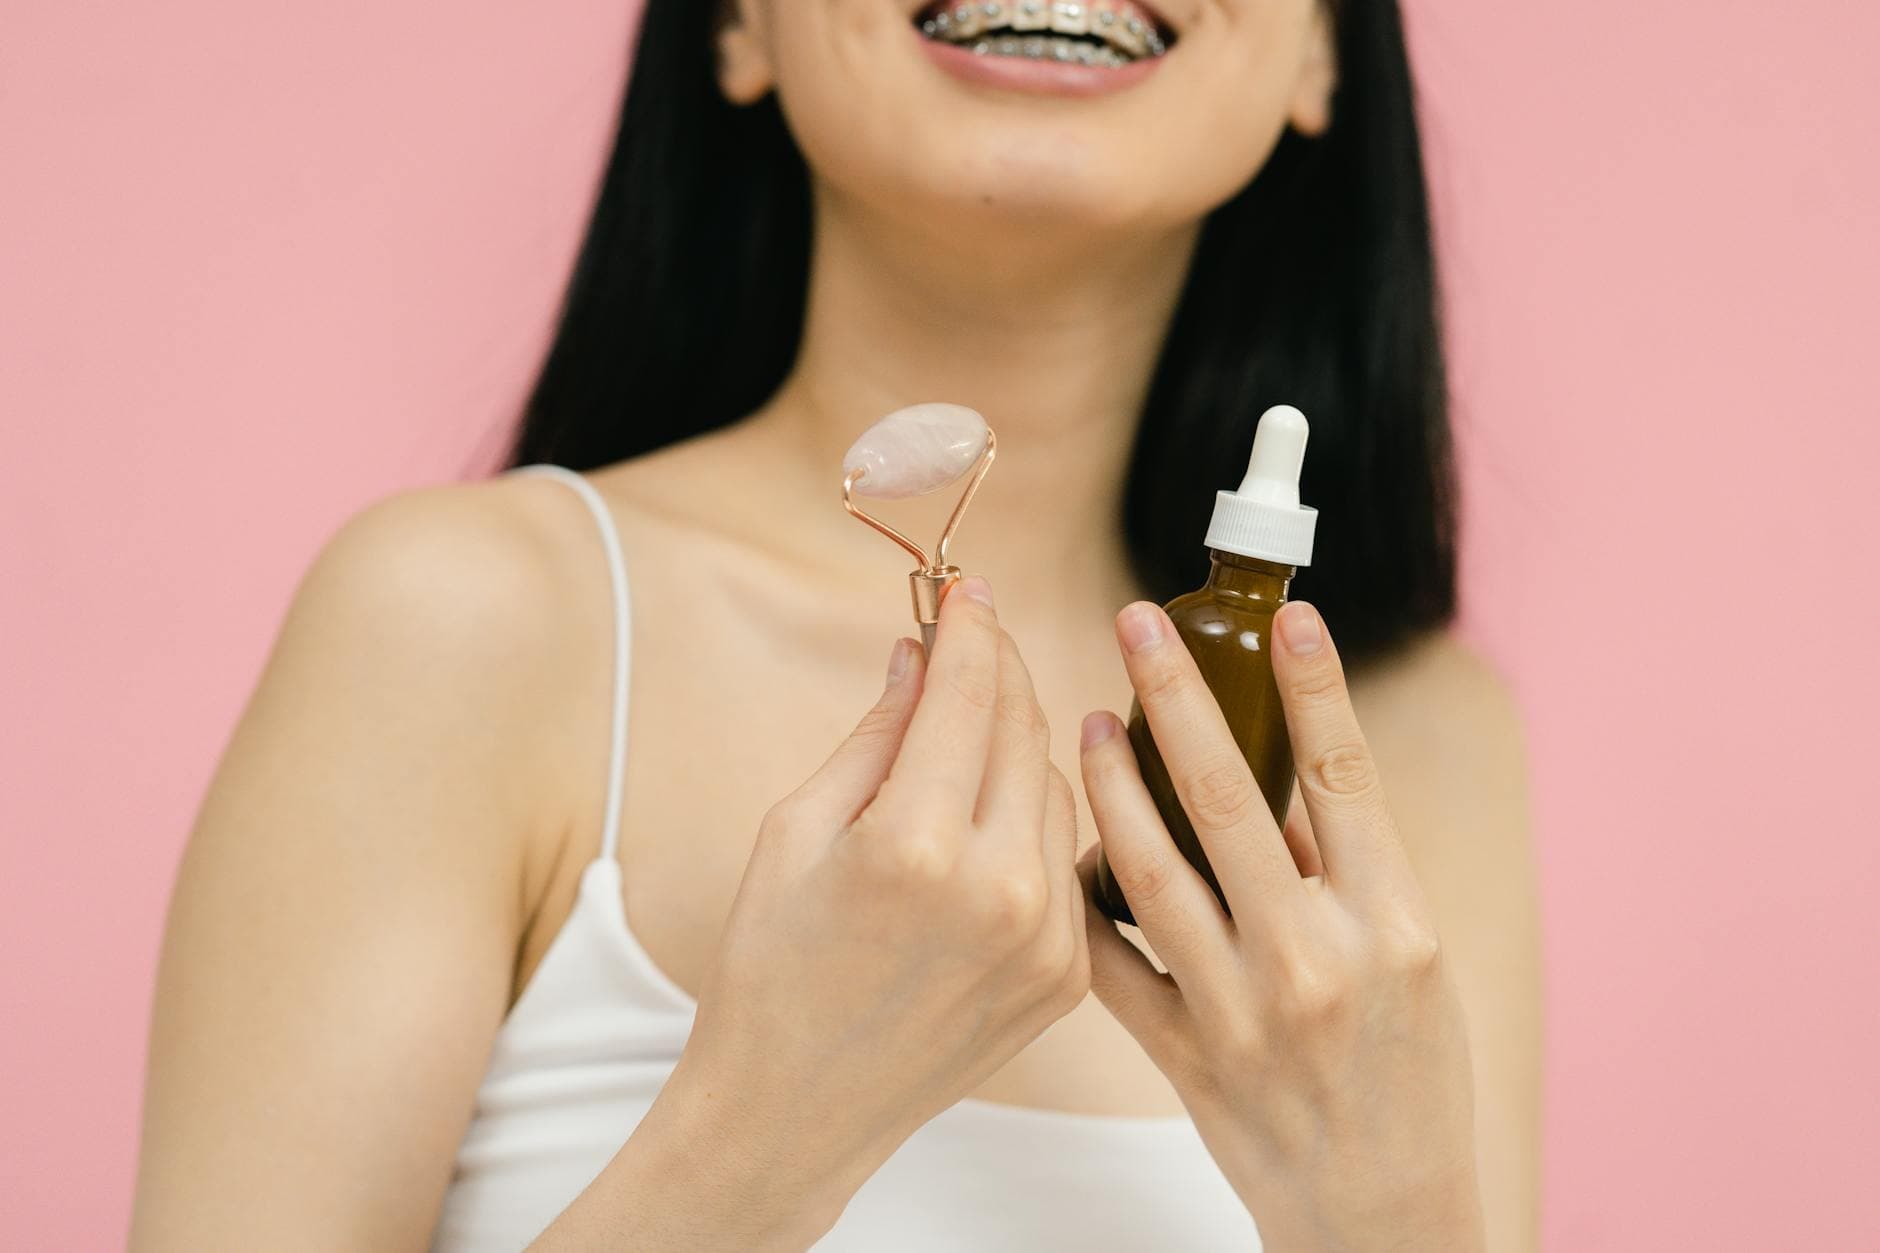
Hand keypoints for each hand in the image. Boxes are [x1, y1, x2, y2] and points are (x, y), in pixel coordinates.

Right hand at [645, 577, 1087, 1244]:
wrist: (795, 1111)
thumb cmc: (772, 969)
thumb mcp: (795, 832)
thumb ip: (874, 734)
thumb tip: (919, 654)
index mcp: (917, 846)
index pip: (968, 694)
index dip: (969, 627)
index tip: (965, 589)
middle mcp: (1000, 889)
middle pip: (1024, 729)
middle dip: (997, 671)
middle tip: (968, 640)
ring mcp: (1046, 939)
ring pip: (1055, 789)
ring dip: (1015, 746)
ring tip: (962, 742)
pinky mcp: (1065, 975)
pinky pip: (1068, 860)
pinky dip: (1034, 822)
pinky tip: (989, 819)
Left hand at [1077, 600, 1482, 1252]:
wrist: (1382, 1211)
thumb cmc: (1412, 1074)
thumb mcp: (1416, 964)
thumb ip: (1350, 873)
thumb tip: (1278, 776)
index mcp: (1394, 924)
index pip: (1344, 776)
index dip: (1313, 685)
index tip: (1285, 614)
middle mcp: (1317, 958)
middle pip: (1228, 798)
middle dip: (1175, 696)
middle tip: (1135, 622)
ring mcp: (1242, 1010)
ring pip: (1149, 869)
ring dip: (1111, 783)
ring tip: (1089, 721)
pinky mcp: (1184, 1055)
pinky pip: (1112, 959)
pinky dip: (1084, 896)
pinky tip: (1065, 840)